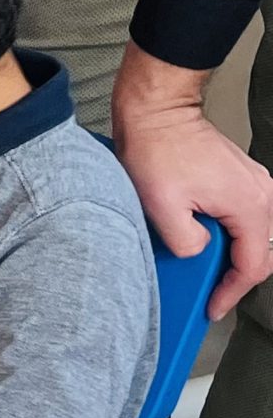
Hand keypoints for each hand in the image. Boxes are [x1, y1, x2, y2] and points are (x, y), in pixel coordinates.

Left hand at [114, 43, 272, 317]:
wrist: (156, 110)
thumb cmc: (156, 148)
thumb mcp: (161, 205)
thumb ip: (187, 242)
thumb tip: (199, 253)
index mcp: (251, 205)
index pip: (254, 265)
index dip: (231, 292)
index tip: (212, 308)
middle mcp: (262, 194)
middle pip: (259, 252)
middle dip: (233, 277)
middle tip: (208, 294)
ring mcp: (254, 184)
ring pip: (251, 235)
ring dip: (229, 255)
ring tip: (203, 271)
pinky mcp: (239, 178)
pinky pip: (241, 217)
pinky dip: (226, 234)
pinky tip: (202, 240)